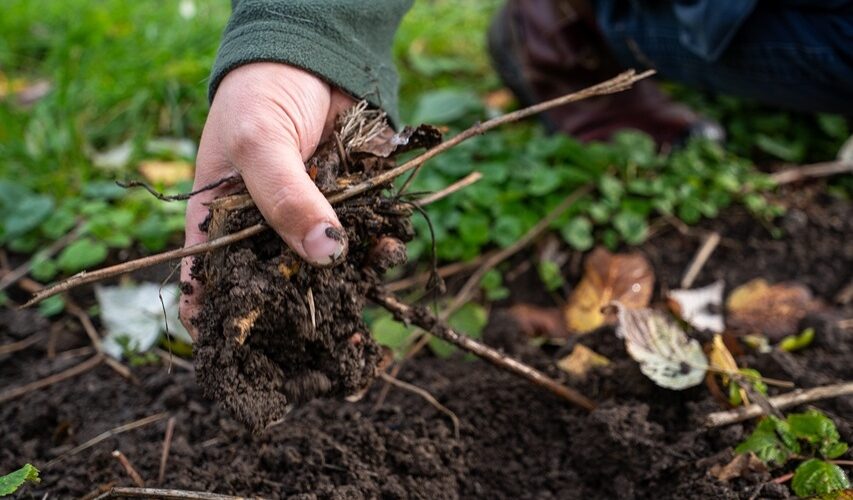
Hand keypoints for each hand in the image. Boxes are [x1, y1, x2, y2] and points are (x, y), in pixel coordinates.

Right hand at [179, 62, 353, 338]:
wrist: (314, 54)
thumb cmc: (261, 94)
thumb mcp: (260, 143)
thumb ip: (287, 198)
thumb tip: (325, 255)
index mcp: (222, 221)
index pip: (213, 281)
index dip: (222, 320)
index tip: (243, 357)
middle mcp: (266, 229)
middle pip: (278, 285)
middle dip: (298, 316)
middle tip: (319, 351)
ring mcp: (311, 220)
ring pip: (328, 269)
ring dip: (348, 288)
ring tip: (361, 307)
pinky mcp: (351, 208)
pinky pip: (366, 239)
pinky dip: (378, 250)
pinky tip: (387, 253)